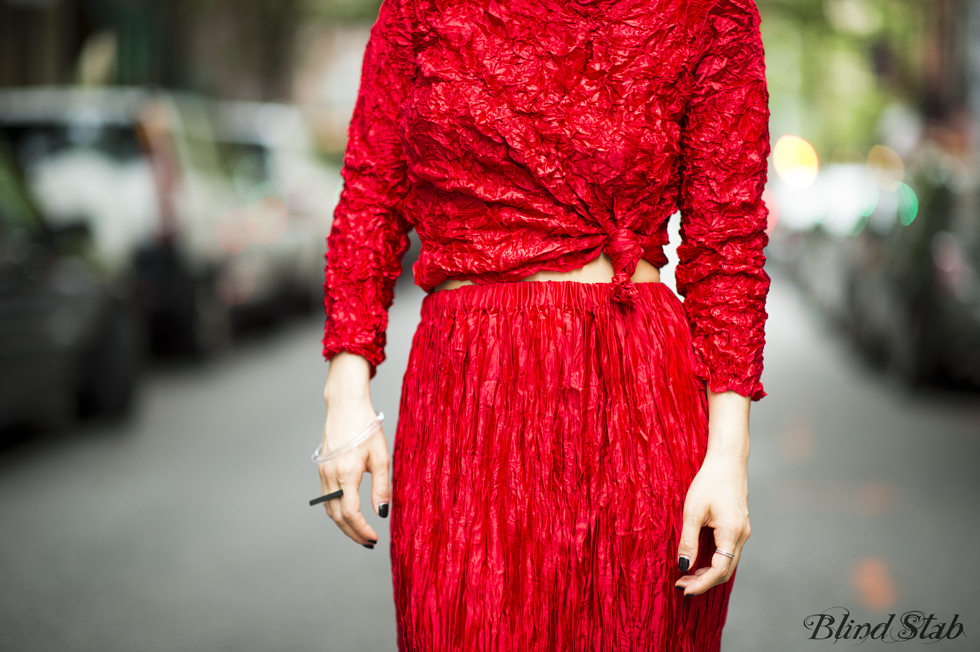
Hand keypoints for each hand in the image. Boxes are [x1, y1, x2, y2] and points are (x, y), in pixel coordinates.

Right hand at [317, 352, 390, 547]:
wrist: (345, 406)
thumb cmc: (366, 428)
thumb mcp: (381, 457)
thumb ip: (382, 487)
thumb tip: (382, 513)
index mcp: (347, 474)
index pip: (351, 513)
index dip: (361, 530)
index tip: (373, 538)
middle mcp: (330, 475)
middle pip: (337, 516)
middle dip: (352, 533)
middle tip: (367, 542)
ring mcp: (323, 472)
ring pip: (329, 509)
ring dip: (343, 524)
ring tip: (359, 532)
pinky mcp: (321, 468)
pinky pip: (326, 497)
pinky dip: (336, 510)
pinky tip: (348, 513)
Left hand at [674, 452, 750, 595]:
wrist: (727, 462)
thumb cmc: (709, 483)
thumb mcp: (693, 512)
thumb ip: (688, 541)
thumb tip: (683, 566)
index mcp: (731, 533)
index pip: (718, 571)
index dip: (701, 584)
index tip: (683, 589)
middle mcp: (741, 536)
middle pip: (725, 571)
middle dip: (703, 582)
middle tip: (681, 585)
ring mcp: (742, 532)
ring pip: (727, 563)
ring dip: (708, 573)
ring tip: (685, 575)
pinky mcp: (739, 527)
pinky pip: (728, 553)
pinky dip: (713, 561)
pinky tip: (698, 560)